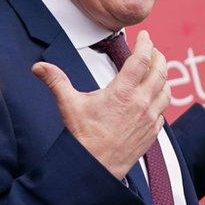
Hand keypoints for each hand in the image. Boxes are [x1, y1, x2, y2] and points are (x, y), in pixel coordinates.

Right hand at [32, 30, 169, 179]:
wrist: (94, 167)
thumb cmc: (83, 137)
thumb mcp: (69, 105)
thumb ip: (56, 82)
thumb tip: (38, 67)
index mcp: (123, 92)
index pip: (141, 59)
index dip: (146, 44)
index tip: (145, 36)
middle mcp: (141, 102)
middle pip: (160, 71)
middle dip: (159, 57)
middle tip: (154, 50)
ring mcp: (150, 118)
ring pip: (166, 91)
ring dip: (163, 78)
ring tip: (157, 72)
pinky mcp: (153, 132)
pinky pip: (163, 111)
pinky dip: (161, 101)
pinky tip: (154, 99)